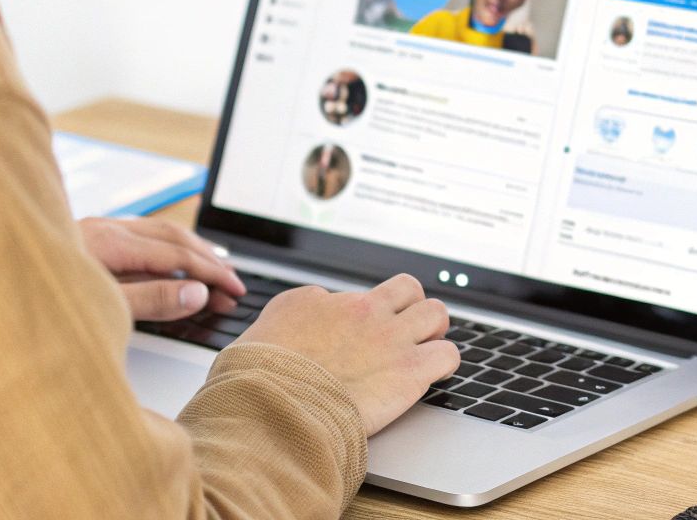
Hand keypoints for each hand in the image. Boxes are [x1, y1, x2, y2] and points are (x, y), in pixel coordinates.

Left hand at [77, 217, 246, 320]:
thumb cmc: (40, 304)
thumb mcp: (102, 308)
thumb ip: (151, 300)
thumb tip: (197, 293)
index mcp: (110, 242)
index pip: (177, 255)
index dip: (211, 273)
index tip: (234, 289)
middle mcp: (105, 229)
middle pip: (172, 236)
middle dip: (207, 258)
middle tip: (232, 282)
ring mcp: (94, 233)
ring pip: (156, 234)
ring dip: (189, 251)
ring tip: (212, 270)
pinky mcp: (86, 242)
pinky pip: (138, 239)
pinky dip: (164, 252)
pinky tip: (169, 266)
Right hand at [233, 274, 458, 434]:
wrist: (273, 407)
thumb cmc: (253, 385)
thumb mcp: (249, 345)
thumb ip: (274, 338)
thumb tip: (278, 344)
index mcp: (312, 302)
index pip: (348, 298)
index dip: (353, 322)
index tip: (350, 341)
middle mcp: (355, 309)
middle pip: (404, 289)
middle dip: (409, 309)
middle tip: (403, 333)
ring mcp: (387, 336)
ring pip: (435, 312)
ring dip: (433, 330)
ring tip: (425, 348)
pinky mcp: (410, 368)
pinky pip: (448, 354)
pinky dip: (444, 363)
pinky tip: (433, 374)